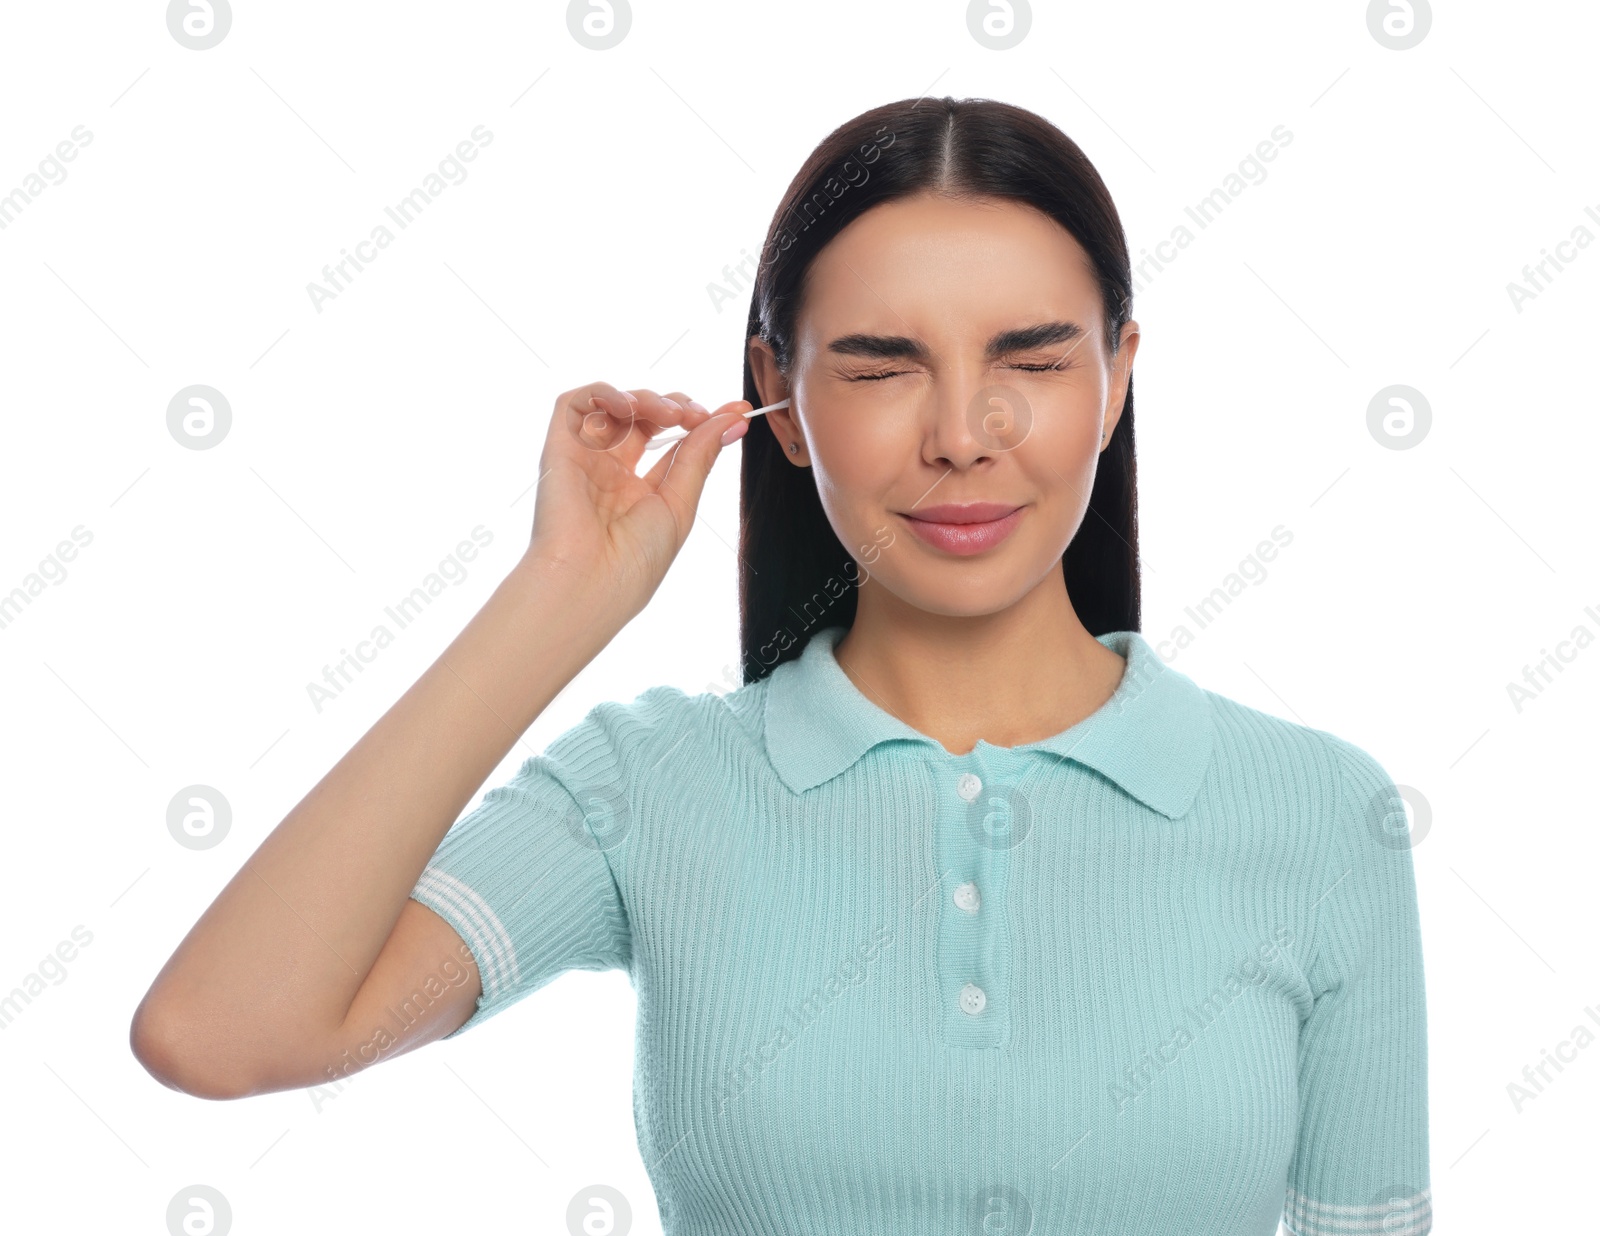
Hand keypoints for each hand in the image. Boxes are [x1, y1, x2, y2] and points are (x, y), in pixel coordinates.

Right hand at [522, 381, 749, 614]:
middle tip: (698, 415)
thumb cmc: (634, 562)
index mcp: (638, 491)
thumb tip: (731, 420)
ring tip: (672, 415)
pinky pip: (575, 404)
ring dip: (648, 398)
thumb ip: (700, 457)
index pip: (671, 442)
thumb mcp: (679, 505)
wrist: (590, 584)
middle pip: (644, 417)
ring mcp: (584, 459)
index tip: (737, 411)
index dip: (702, 421)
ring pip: (614, 404)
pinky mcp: (559, 449)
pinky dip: (606, 393)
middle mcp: (609, 472)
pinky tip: (631, 408)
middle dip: (677, 405)